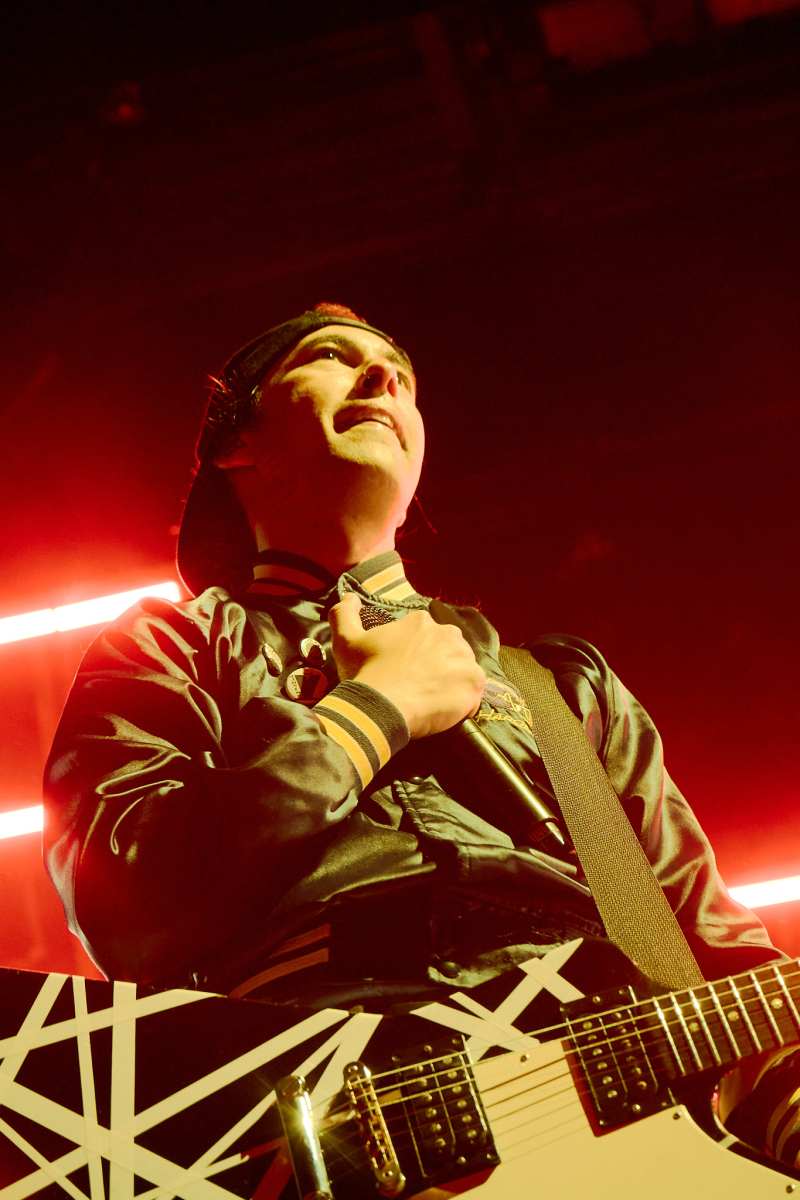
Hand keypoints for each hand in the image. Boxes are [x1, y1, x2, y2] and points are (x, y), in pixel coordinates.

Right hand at [329, 592, 485, 738]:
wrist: (379, 706)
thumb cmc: (364, 672)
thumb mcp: (345, 640)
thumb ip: (344, 613)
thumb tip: (350, 597)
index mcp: (421, 622)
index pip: (424, 635)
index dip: (415, 653)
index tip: (403, 668)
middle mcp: (448, 634)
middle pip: (448, 649)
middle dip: (437, 664)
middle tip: (418, 684)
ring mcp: (465, 659)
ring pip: (462, 670)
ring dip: (450, 682)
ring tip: (430, 699)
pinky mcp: (474, 684)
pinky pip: (473, 694)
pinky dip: (462, 703)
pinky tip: (442, 711)